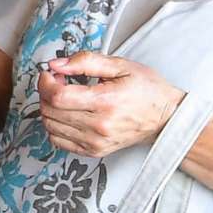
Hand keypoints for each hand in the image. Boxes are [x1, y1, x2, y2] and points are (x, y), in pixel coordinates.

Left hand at [38, 52, 184, 159]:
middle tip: (57, 82)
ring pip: (51, 126)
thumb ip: (86, 61)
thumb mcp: (121, 65)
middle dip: (46, 92)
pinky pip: (58, 141)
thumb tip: (57, 64)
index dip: (45, 83)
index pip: (58, 96)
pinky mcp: (94, 151)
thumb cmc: (147, 90)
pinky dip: (55, 126)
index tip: (49, 74)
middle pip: (51, 111)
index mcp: (106, 102)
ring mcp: (96, 142)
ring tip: (63, 97)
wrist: (166, 118)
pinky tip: (66, 114)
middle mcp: (99, 126)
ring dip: (48, 109)